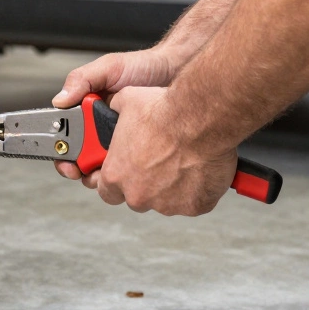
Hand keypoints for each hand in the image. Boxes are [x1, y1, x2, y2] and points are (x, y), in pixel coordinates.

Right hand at [52, 49, 176, 180]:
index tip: (65, 160)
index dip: (62, 151)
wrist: (175, 72)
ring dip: (103, 171)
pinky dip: (126, 169)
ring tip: (108, 167)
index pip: (66, 135)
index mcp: (87, 109)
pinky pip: (128, 165)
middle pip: (81, 157)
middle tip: (83, 169)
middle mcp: (100, 126)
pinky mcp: (138, 148)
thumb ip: (81, 79)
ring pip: (104, 166)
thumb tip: (59, 101)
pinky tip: (130, 165)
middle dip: (79, 168)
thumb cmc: (143, 67)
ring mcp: (119, 139)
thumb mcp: (108, 67)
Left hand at [86, 86, 238, 215]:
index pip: (107, 191)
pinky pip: (194, 202)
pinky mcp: (194, 207)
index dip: (116, 183)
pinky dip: (198, 190)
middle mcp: (138, 194)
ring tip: (184, 160)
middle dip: (146, 184)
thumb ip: (115, 114)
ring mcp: (167, 204)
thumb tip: (114, 109)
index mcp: (116, 174)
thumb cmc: (165, 112)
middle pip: (137, 198)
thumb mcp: (126, 102)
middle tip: (160, 162)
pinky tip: (201, 169)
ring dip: (173, 186)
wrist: (201, 119)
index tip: (124, 175)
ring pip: (167, 201)